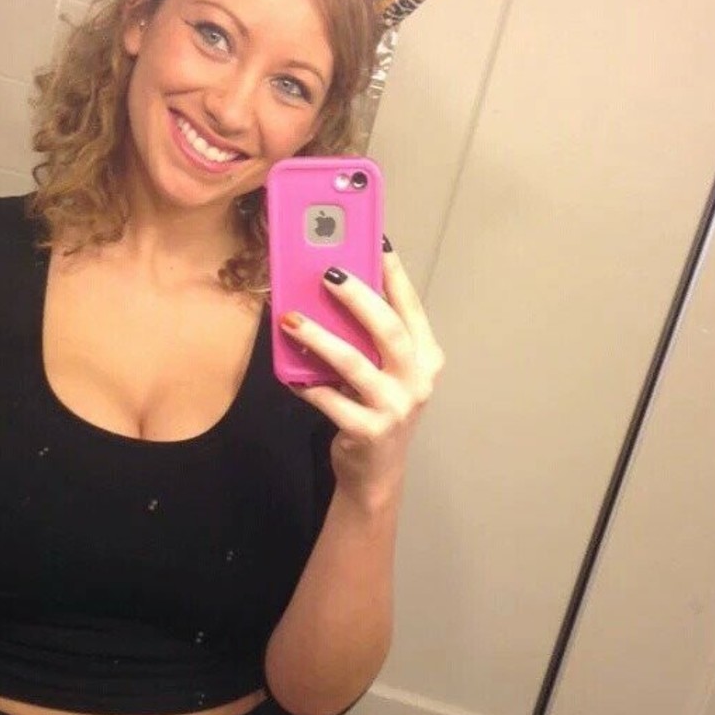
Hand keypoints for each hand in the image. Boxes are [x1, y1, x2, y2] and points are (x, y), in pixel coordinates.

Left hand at [281, 243, 443, 508]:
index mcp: (427, 358)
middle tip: (327, 274)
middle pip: (386, 329)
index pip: (411, 307)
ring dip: (319, 337)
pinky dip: (305, 384)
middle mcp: (417, 380)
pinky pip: (329, 399)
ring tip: (291, 319)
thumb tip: (337, 289)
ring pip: (353, 362)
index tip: (376, 242)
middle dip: (356, 297)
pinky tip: (288, 373)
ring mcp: (395, 407)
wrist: (376, 473)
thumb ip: (373, 339)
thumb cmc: (378, 411)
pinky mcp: (368, 431)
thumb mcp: (387, 373)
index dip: (394, 274)